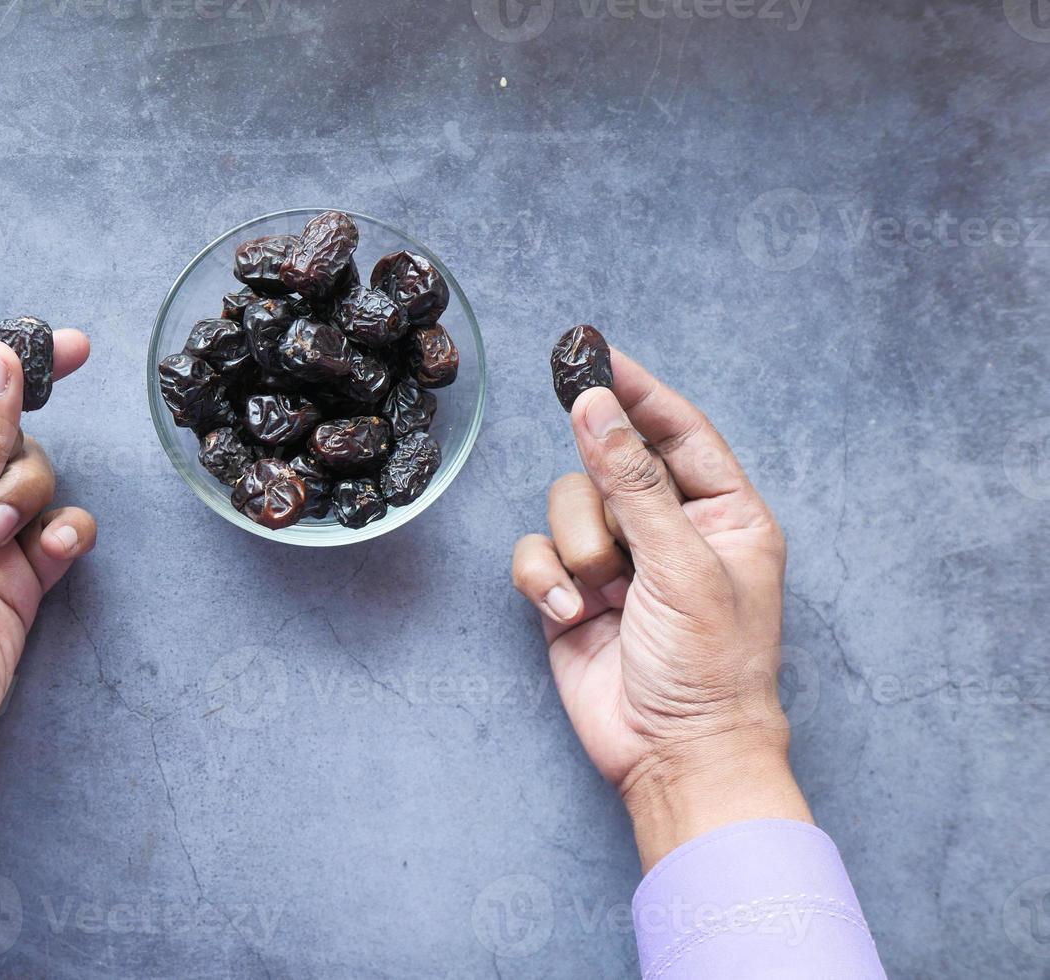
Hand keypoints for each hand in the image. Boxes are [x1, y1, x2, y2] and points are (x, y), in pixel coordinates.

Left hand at [0, 335, 95, 857]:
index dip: (9, 366)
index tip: (71, 348)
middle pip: (2, 437)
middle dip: (12, 470)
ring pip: (33, 482)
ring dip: (31, 509)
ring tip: (1, 552)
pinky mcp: (7, 576)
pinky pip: (54, 531)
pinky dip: (60, 540)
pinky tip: (50, 561)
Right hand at [511, 350, 809, 870]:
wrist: (672, 755)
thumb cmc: (707, 666)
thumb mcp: (681, 564)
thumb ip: (633, 481)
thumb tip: (594, 407)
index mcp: (722, 514)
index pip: (678, 431)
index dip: (638, 391)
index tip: (594, 351)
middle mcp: (669, 529)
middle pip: (610, 462)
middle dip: (601, 493)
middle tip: (606, 515)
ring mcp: (618, 561)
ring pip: (567, 505)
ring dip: (578, 548)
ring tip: (602, 594)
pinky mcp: (572, 593)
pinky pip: (537, 553)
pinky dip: (545, 581)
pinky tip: (570, 615)